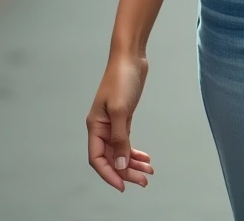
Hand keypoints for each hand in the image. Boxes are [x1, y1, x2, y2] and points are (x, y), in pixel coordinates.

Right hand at [86, 52, 152, 191]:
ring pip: (120, 151)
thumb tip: (120, 165)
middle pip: (111, 158)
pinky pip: (127, 141)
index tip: (123, 186)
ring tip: (148, 172)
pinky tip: (145, 158)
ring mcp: (113, 123)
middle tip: (143, 181)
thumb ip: (120, 139)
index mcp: (95, 126)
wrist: (131, 56)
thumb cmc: (121, 78)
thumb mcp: (120, 110)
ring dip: (133, 163)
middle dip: (126, 171)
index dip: (109, 174)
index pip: (98, 159)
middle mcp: (102, 127)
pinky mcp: (123, 117)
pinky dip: (135, 151)